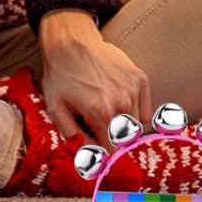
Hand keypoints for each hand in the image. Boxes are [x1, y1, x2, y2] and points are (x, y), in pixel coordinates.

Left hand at [37, 10, 150, 141]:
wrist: (71, 42)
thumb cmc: (61, 76)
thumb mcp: (57, 109)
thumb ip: (75, 137)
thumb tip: (90, 158)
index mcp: (101, 114)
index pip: (111, 150)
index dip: (101, 152)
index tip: (94, 148)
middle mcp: (122, 103)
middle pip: (124, 138)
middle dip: (110, 137)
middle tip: (94, 125)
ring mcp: (134, 90)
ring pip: (135, 124)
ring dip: (122, 124)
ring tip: (104, 109)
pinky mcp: (140, 79)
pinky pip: (145, 109)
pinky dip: (135, 111)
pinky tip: (119, 101)